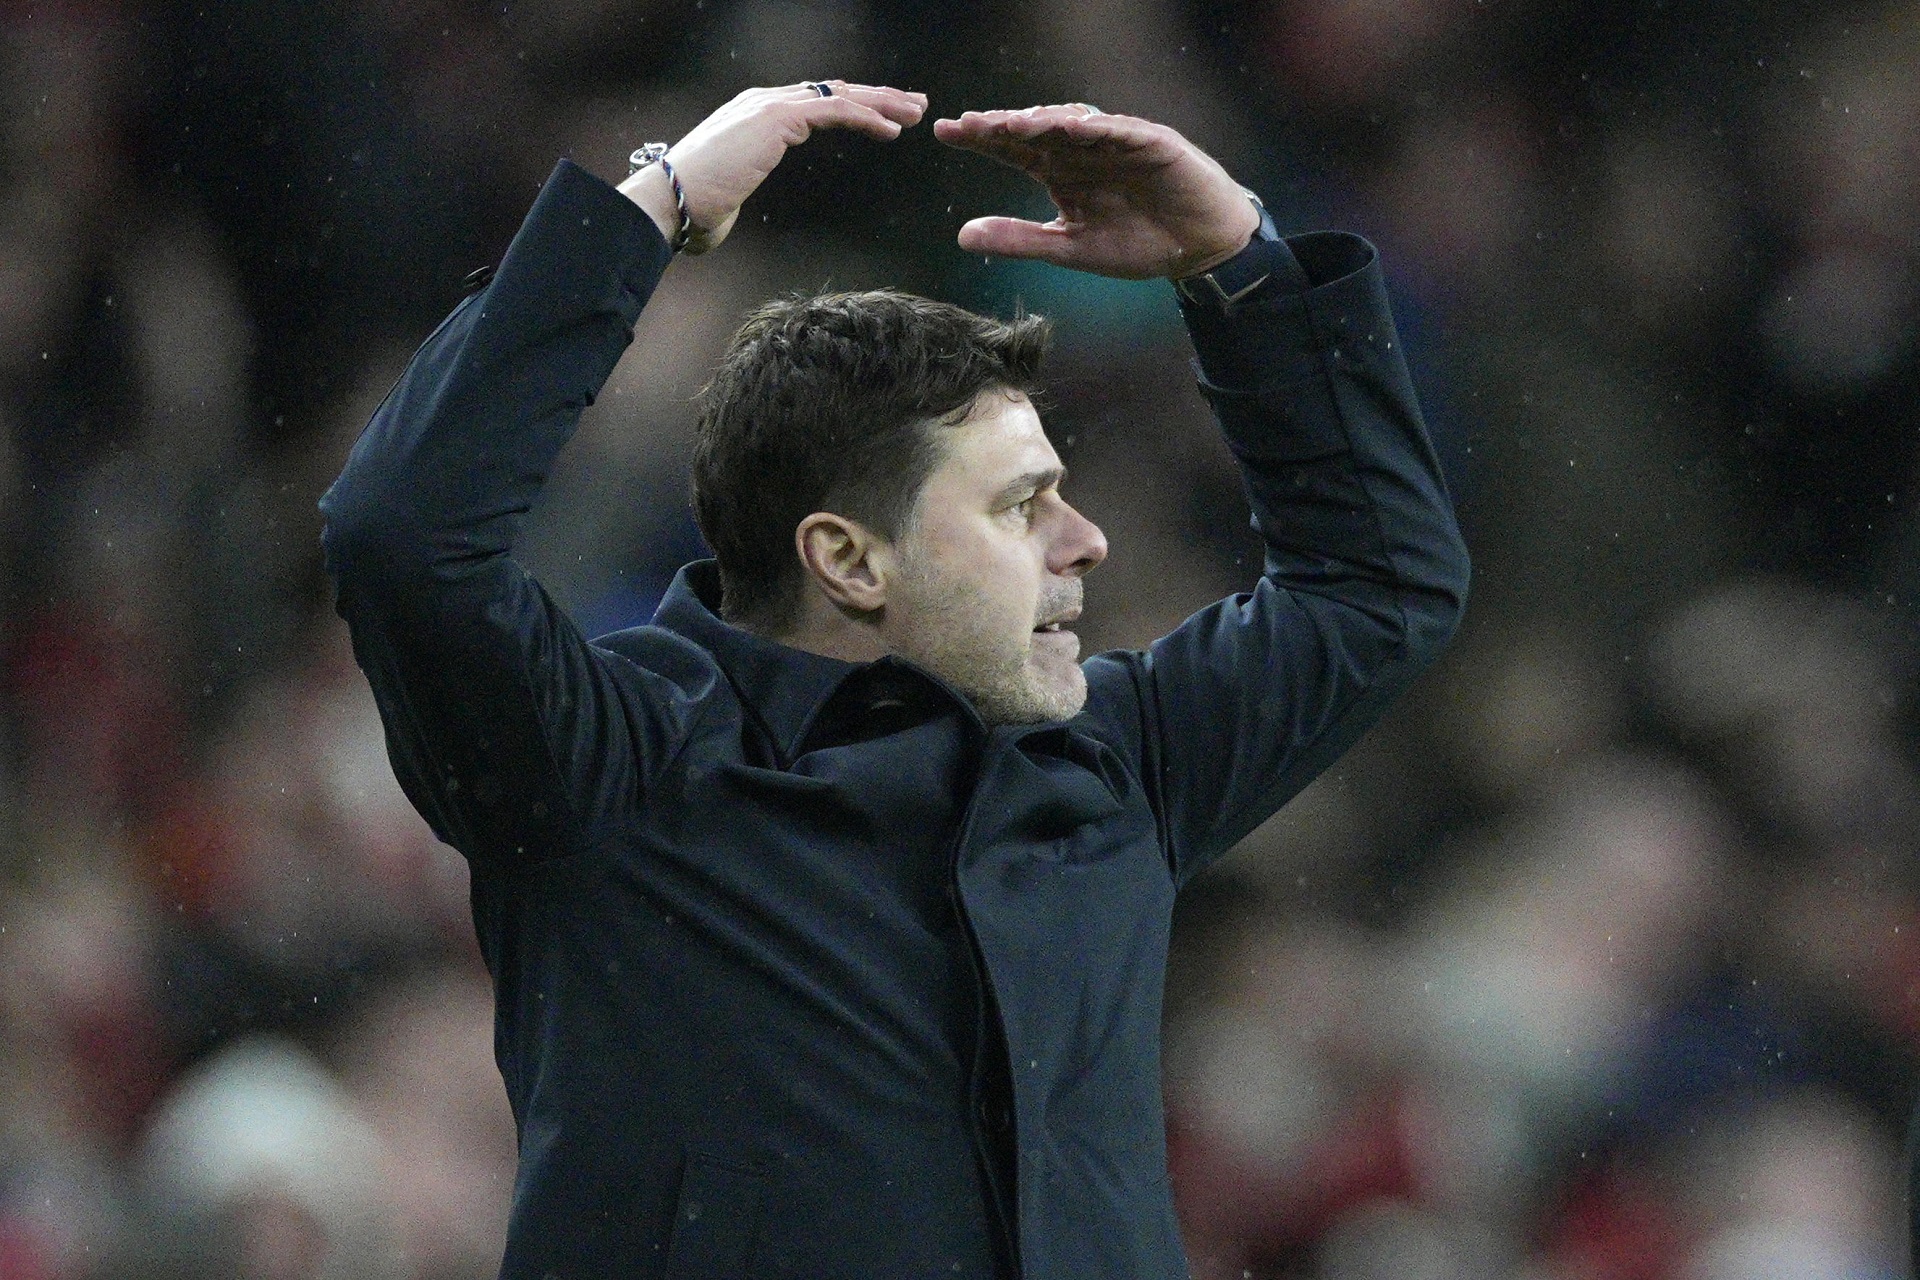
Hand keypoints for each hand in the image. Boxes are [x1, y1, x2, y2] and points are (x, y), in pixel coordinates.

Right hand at [620, 82, 925, 254]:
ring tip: (914, 113)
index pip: (815, 103)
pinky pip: (833, 110)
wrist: (670, 202)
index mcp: (756, 117)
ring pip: (839, 95)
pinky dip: (866, 117)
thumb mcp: (725, 197)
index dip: (854, 107)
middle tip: (913, 105)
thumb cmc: (692, 209)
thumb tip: (722, 222)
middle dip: (877, 98)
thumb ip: (733, 198)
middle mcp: (764, 103)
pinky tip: (891, 130)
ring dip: (882, 103)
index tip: (885, 118)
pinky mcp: (776, 118)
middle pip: (833, 92)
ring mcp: (770, 106)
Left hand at [932, 105, 1259, 279]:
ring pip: (1072, 122)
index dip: (980, 139)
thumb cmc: (1139, 243)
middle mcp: (1082, 149)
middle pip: (1034, 129)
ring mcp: (1116, 141)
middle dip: (1000, 124)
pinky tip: (1069, 126)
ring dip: (1041, 120)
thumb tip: (962, 235)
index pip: (1012, 149)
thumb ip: (1019, 240)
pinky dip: (1096, 126)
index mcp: (1061, 171)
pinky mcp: (1151, 141)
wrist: (1198, 248)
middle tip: (965, 123)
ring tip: (1009, 123)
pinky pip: (1120, 128)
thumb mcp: (1069, 248)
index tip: (944, 133)